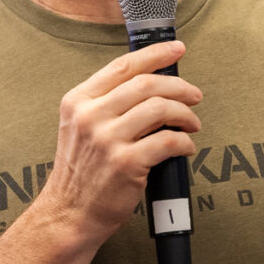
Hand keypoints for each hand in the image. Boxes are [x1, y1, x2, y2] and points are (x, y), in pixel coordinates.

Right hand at [34, 40, 198, 251]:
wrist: (68, 214)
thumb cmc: (81, 172)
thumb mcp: (80, 127)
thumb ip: (107, 104)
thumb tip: (152, 85)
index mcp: (78, 101)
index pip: (123, 66)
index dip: (156, 54)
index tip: (177, 50)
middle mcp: (90, 116)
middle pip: (146, 84)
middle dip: (179, 86)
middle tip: (194, 95)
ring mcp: (107, 140)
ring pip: (160, 108)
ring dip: (185, 114)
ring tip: (192, 124)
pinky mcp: (126, 164)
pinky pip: (168, 140)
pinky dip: (184, 142)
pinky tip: (186, 147)